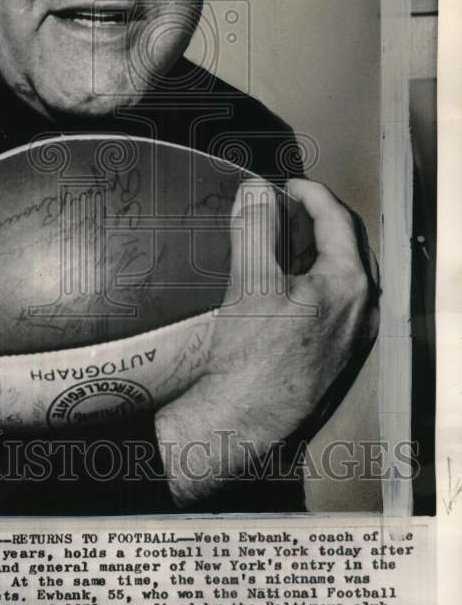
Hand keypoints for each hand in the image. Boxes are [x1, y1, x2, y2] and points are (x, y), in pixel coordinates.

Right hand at [154, 177, 378, 507]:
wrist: (245, 419)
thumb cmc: (252, 353)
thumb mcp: (251, 280)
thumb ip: (257, 227)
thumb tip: (258, 190)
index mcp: (349, 284)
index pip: (338, 220)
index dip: (310, 194)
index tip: (284, 185)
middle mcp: (360, 310)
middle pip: (343, 247)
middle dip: (312, 221)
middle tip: (280, 208)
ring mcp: (349, 336)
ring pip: (336, 276)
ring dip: (309, 251)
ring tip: (276, 240)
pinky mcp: (331, 355)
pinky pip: (328, 302)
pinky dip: (307, 280)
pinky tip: (279, 285)